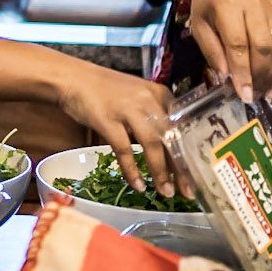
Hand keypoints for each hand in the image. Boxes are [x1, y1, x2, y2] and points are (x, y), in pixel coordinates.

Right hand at [56, 64, 180, 197]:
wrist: (73, 78)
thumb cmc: (107, 90)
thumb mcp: (138, 97)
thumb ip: (156, 115)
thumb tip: (173, 147)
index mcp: (160, 94)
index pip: (183, 127)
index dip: (192, 153)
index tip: (199, 174)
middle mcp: (148, 100)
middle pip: (172, 137)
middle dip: (182, 168)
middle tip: (189, 192)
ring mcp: (127, 109)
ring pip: (152, 144)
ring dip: (160, 172)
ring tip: (165, 192)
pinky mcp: (107, 119)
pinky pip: (124, 149)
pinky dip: (132, 170)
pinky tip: (137, 185)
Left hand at [185, 0, 271, 101]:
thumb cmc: (207, 3)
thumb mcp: (199, 26)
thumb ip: (212, 51)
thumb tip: (227, 78)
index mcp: (227, 5)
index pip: (238, 44)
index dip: (242, 72)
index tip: (244, 95)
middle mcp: (253, 4)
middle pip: (262, 47)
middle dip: (259, 76)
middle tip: (254, 97)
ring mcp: (271, 7)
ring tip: (263, 94)